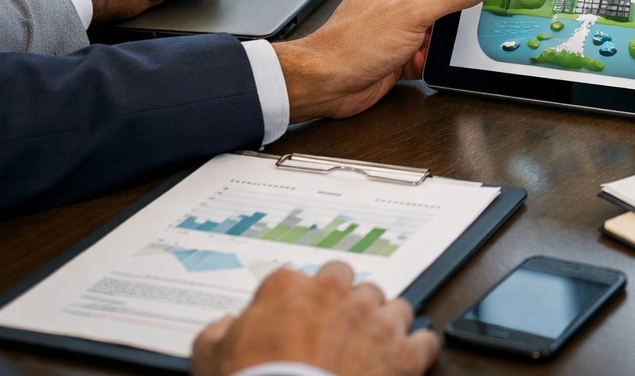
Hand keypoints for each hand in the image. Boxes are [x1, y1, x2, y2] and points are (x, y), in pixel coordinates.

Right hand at [191, 262, 437, 375]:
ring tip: (374, 345)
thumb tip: (223, 326)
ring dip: (386, 323)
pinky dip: (418, 350)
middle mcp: (336, 295)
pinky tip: (408, 358)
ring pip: (393, 306)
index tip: (302, 317)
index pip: (305, 276)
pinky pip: (424, 340)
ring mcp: (373, 322)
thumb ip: (217, 333)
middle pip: (354, 284)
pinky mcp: (401, 354)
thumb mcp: (210, 358)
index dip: (304, 300)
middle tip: (340, 328)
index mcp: (289, 287)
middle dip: (349, 303)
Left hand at [273, 0, 500, 120]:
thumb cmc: (352, 42)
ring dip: (457, 29)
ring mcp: (403, 27)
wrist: (328, 84)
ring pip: (443, 23)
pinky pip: (434, 52)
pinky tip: (453, 59)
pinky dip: (444, 57)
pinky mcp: (404, 54)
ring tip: (481, 27)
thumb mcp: (412, 12)